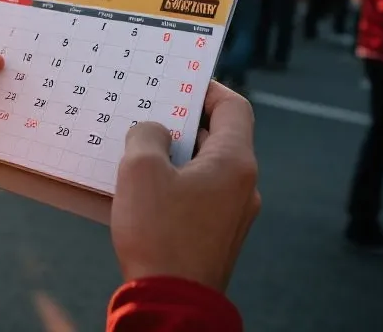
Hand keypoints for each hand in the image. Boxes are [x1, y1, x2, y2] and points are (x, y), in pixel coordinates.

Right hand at [110, 82, 260, 291]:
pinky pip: (199, 195)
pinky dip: (176, 185)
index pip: (233, 107)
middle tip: (148, 118)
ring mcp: (233, 214)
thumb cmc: (159, 234)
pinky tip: (145, 193)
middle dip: (180, 125)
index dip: (207, 88)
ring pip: (205, 168)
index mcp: (234, 162)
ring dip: (174, 157)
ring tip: (138, 157)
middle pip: (217, 137)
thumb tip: (153, 132)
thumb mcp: (140, 170)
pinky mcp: (217, 235)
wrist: (172, 301)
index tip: (180, 82)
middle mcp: (244, 186)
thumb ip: (147, 135)